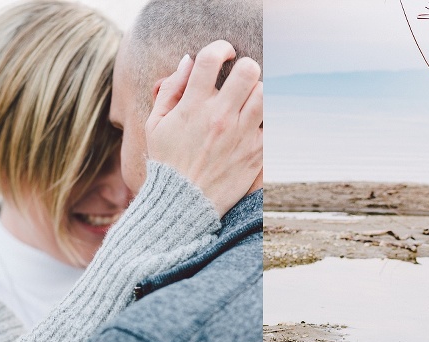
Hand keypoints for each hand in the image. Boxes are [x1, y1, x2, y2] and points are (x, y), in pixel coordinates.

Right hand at [145, 40, 262, 216]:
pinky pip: (273, 125)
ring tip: (249, 102)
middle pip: (249, 71)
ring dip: (259, 93)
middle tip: (240, 79)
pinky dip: (267, 119)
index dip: (221, 48)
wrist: (183, 205)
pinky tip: (256, 123)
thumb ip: (170, 90)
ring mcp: (241, 135)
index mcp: (193, 106)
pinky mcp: (256, 154)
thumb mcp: (155, 125)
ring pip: (266, 94)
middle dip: (246, 69)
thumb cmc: (167, 164)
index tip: (224, 54)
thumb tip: (187, 61)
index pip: (211, 58)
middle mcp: (220, 117)